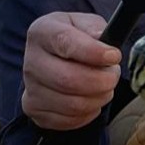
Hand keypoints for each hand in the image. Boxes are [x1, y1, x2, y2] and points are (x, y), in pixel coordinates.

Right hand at [21, 12, 121, 130]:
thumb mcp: (86, 24)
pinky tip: (92, 98)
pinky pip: (69, 120)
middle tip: (113, 75)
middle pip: (68, 79)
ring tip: (105, 86)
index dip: (93, 52)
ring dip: (98, 98)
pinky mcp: (34, 109)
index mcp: (42, 31)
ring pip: (72, 104)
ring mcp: (30, 87)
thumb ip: (96, 29)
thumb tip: (104, 44)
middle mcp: (31, 60)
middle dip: (100, 80)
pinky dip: (88, 112)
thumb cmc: (76, 38)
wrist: (55, 58)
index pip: (65, 42)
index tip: (114, 56)